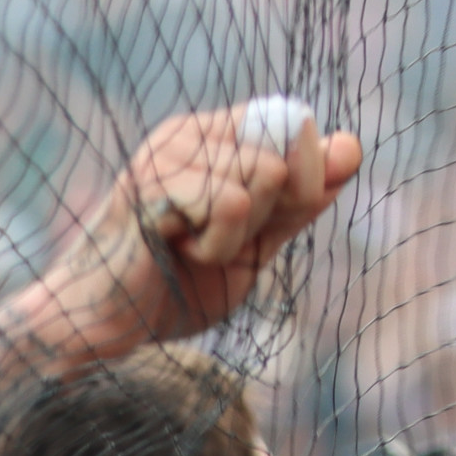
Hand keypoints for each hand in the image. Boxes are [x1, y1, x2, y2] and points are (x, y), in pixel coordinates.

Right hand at [25, 107, 363, 366]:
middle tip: (217, 243)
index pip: (298, 126)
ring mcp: (169, 148)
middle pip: (290, 147)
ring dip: (239, 237)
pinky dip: (219, 246)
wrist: (102, 329)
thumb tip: (353, 146)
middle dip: (274, 213)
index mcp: (213, 137)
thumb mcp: (255, 246)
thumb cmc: (171, 291)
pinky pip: (233, 202)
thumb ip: (301, 201)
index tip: (258, 227)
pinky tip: (177, 253)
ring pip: (266, 174)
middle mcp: (191, 129)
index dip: (308, 182)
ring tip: (190, 251)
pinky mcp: (154, 178)